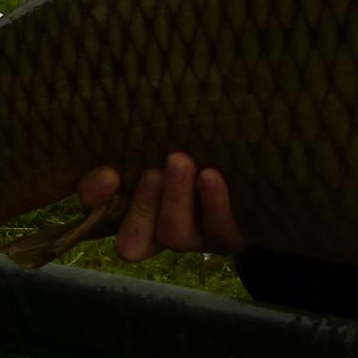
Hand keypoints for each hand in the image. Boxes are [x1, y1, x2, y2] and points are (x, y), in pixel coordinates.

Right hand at [77, 152, 247, 260]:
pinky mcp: (230, 236)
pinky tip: (212, 176)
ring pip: (174, 234)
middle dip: (140, 205)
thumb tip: (119, 120)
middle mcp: (160, 227)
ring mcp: (195, 237)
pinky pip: (219, 229)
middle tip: (152, 171)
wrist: (262, 169)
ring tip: (182, 162)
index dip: (95, 197)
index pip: (98, 208)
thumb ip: (142, 136)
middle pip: (133, 237)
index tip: (108, 173)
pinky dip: (214, 203)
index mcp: (133, 205)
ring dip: (175, 198)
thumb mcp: (170, 137)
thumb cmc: (203, 141)